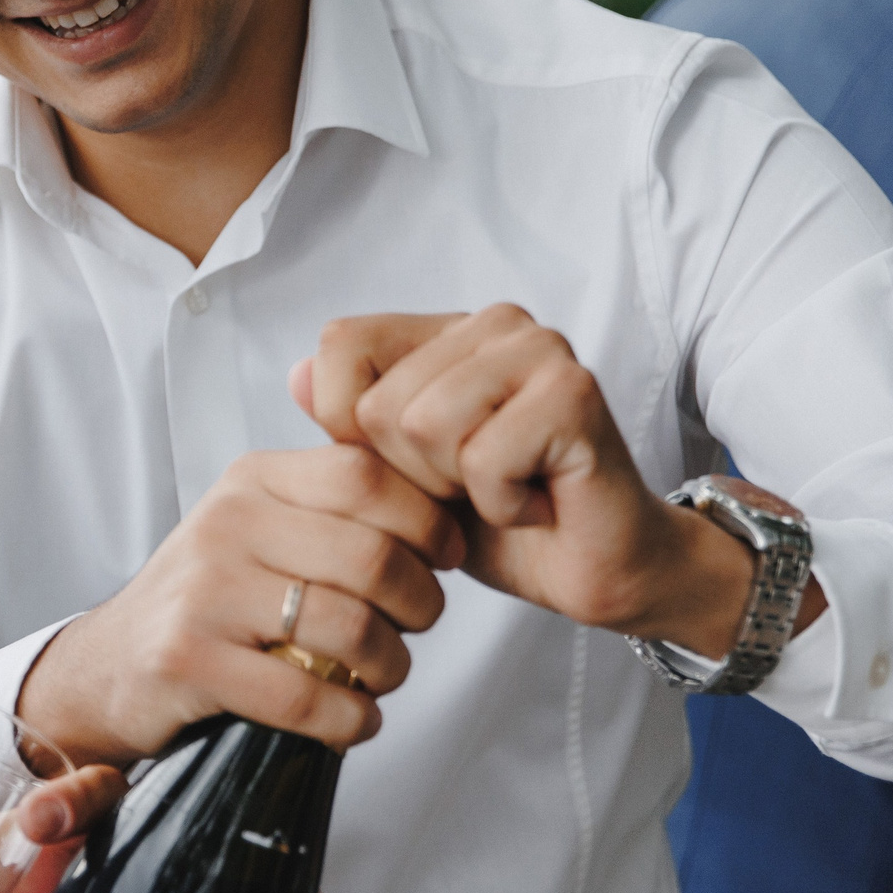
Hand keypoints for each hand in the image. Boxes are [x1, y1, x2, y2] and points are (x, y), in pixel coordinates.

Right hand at [17, 447, 450, 767]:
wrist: (109, 666)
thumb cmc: (210, 600)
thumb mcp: (260, 524)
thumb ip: (332, 503)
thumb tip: (442, 497)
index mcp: (253, 478)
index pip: (366, 475)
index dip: (426, 520)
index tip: (443, 558)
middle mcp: (226, 523)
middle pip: (371, 555)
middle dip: (421, 604)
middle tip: (415, 629)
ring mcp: (204, 591)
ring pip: (348, 627)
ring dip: (390, 668)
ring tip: (381, 679)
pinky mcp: (187, 659)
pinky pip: (303, 697)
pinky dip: (349, 720)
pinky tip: (351, 722)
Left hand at [295, 307, 821, 656]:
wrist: (597, 570)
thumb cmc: (501, 522)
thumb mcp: (402, 478)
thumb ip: (351, 427)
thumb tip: (295, 374)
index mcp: (448, 331)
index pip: (342, 344)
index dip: (351, 428)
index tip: (419, 467)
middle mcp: (495, 323)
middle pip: (379, 402)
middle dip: (415, 475)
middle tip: (478, 487)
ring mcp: (540, 349)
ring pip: (423, 424)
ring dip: (458, 490)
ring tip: (507, 491)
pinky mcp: (573, 393)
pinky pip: (482, 458)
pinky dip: (502, 506)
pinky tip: (539, 504)